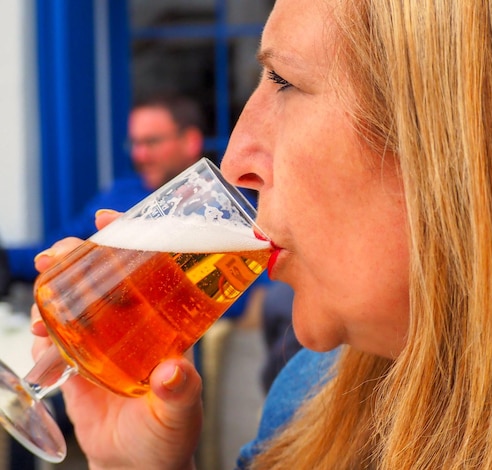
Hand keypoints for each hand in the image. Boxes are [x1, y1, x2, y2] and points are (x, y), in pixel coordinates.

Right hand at [30, 210, 202, 469]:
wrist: (137, 465)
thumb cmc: (169, 435)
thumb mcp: (179, 412)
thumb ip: (179, 392)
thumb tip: (171, 372)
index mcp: (165, 324)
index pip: (151, 270)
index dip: (131, 239)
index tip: (108, 219)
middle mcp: (134, 325)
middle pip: (104, 277)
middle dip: (78, 257)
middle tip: (58, 254)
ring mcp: (104, 341)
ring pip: (75, 301)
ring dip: (53, 293)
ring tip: (41, 303)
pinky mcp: (79, 362)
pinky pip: (55, 337)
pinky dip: (43, 332)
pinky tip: (40, 340)